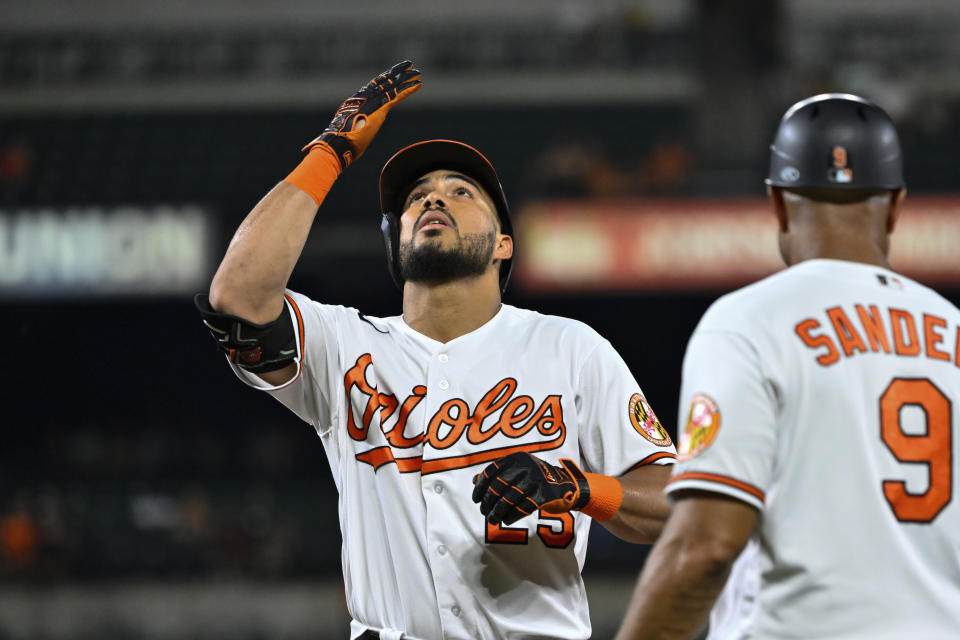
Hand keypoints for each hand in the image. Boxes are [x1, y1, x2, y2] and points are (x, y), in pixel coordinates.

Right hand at [305, 60, 421, 169]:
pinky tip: (419, 84)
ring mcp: (372, 102)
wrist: (336, 144)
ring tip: (418, 72)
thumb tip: (317, 148)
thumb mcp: (338, 137)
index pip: (372, 87)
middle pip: (383, 81)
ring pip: (392, 86)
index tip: (391, 74)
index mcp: (355, 102)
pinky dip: (408, 90)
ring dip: (406, 79)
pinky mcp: (380, 109)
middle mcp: (364, 98)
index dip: (383, 79)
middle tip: (409, 65)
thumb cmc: (335, 144)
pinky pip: (397, 96)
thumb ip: (335, 136)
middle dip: (396, 73)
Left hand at [472, 453, 589, 524]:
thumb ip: (499, 473)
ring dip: (497, 511)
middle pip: (498, 486)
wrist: (567, 484)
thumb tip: (475, 481)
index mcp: (518, 458)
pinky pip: (522, 508)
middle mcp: (526, 466)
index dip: (481, 486)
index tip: (476, 499)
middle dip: (488, 501)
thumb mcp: (520, 470)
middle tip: (483, 511)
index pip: (492, 471)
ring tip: (492, 519)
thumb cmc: (537, 478)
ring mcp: (535, 480)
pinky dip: (511, 516)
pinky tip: (506, 520)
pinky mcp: (543, 495)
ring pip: (509, 499)